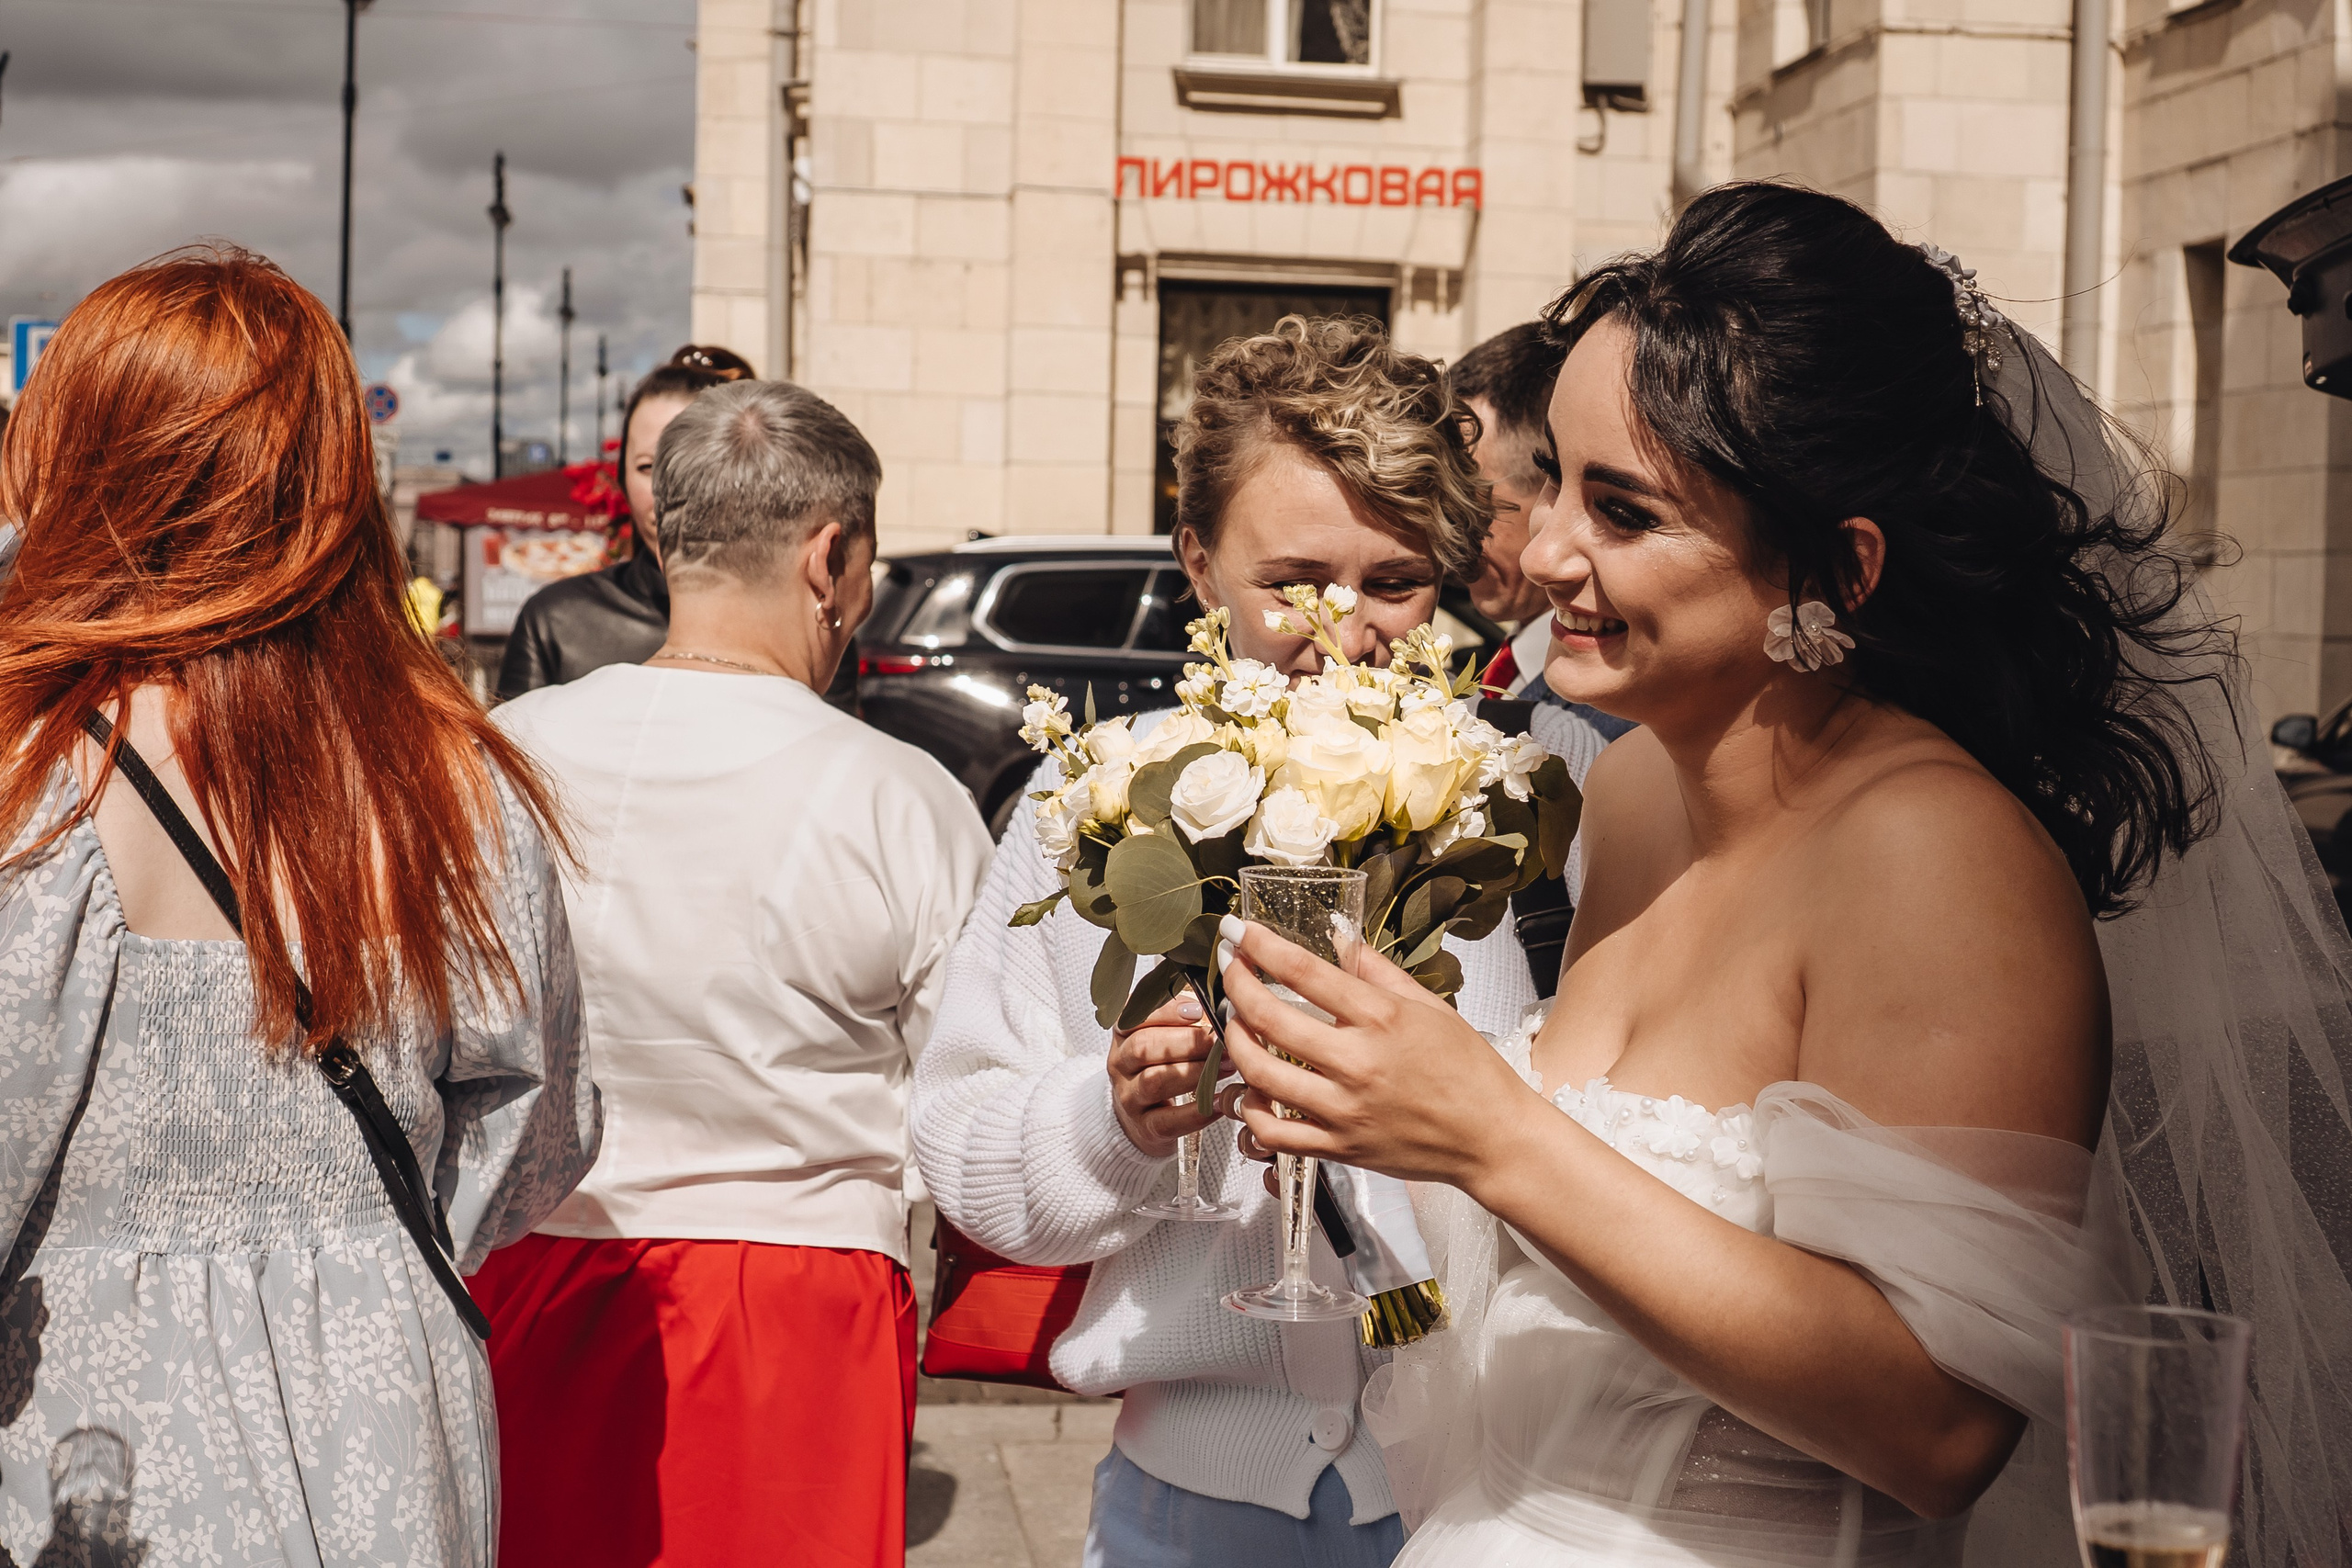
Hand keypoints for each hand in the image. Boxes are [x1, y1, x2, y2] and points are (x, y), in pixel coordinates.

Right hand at [1108, 992, 1218, 1158]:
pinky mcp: (1145, 1128)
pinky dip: (1197, 1112)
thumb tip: (1218, 1000)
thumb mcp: (1162, 1035)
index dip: (1165, 1011)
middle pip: (1143, 1047)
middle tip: (1220, 1041)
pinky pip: (1168, 1121)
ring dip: (1194, 1072)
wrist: (1139, 1117)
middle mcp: (1120, 1064)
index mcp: (1123, 1034)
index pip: (1133, 1016)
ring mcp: (1129, 1098)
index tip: (1198, 1010)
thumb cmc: (1160, 1066)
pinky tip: (1220, 1102)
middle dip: (1186, 1042)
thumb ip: (1185, 1015)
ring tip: (1226, 1066)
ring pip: (1154, 1082)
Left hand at [1217, 914, 1544, 1191]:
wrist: (1493, 1138)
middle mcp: (1359, 1063)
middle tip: (1228, 968)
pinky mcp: (1340, 1147)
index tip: (1238, 931)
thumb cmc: (1468, 1071)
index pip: (1304, 971)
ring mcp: (1345, 1110)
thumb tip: (1338, 934)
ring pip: (1262, 1074)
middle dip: (1236, 984)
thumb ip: (1376, 970)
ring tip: (1234, 1023)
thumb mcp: (1429, 1006)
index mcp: (1382, 1019)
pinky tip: (1251, 1091)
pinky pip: (1276, 1133)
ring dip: (1236, 1042)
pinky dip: (1252, 1111)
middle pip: (1270, 1018)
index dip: (1260, 946)